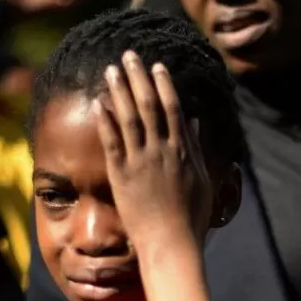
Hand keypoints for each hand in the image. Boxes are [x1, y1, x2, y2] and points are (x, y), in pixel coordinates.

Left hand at [95, 51, 211, 247]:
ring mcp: (141, 163)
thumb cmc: (191, 218)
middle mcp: (162, 152)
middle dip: (139, 78)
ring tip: (111, 70)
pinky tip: (99, 103)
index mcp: (183, 152)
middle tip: (129, 56)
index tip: (157, 67)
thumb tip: (193, 122)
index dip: (164, 86)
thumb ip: (195, 149)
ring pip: (128, 118)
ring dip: (119, 92)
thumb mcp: (202, 181)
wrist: (172, 244)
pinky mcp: (122, 176)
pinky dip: (105, 121)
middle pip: (149, 106)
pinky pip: (112, 143)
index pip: (173, 110)